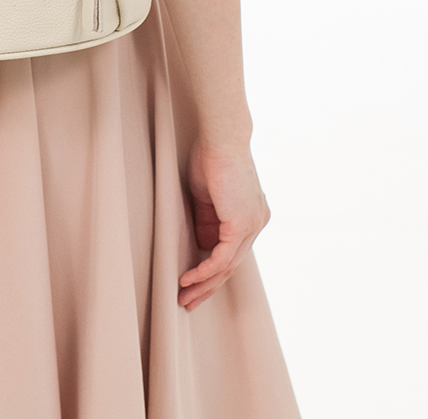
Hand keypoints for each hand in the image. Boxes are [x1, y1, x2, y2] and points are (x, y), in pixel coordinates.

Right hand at [177, 140, 270, 310]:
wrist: (222, 139)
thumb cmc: (211, 157)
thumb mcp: (207, 195)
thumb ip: (207, 220)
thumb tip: (202, 244)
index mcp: (252, 215)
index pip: (232, 251)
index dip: (212, 270)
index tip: (193, 283)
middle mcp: (257, 223)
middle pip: (231, 266)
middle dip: (208, 286)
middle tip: (189, 301)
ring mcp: (252, 226)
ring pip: (227, 267)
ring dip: (203, 284)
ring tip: (184, 297)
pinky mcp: (241, 225)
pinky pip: (221, 258)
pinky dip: (204, 271)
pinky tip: (189, 279)